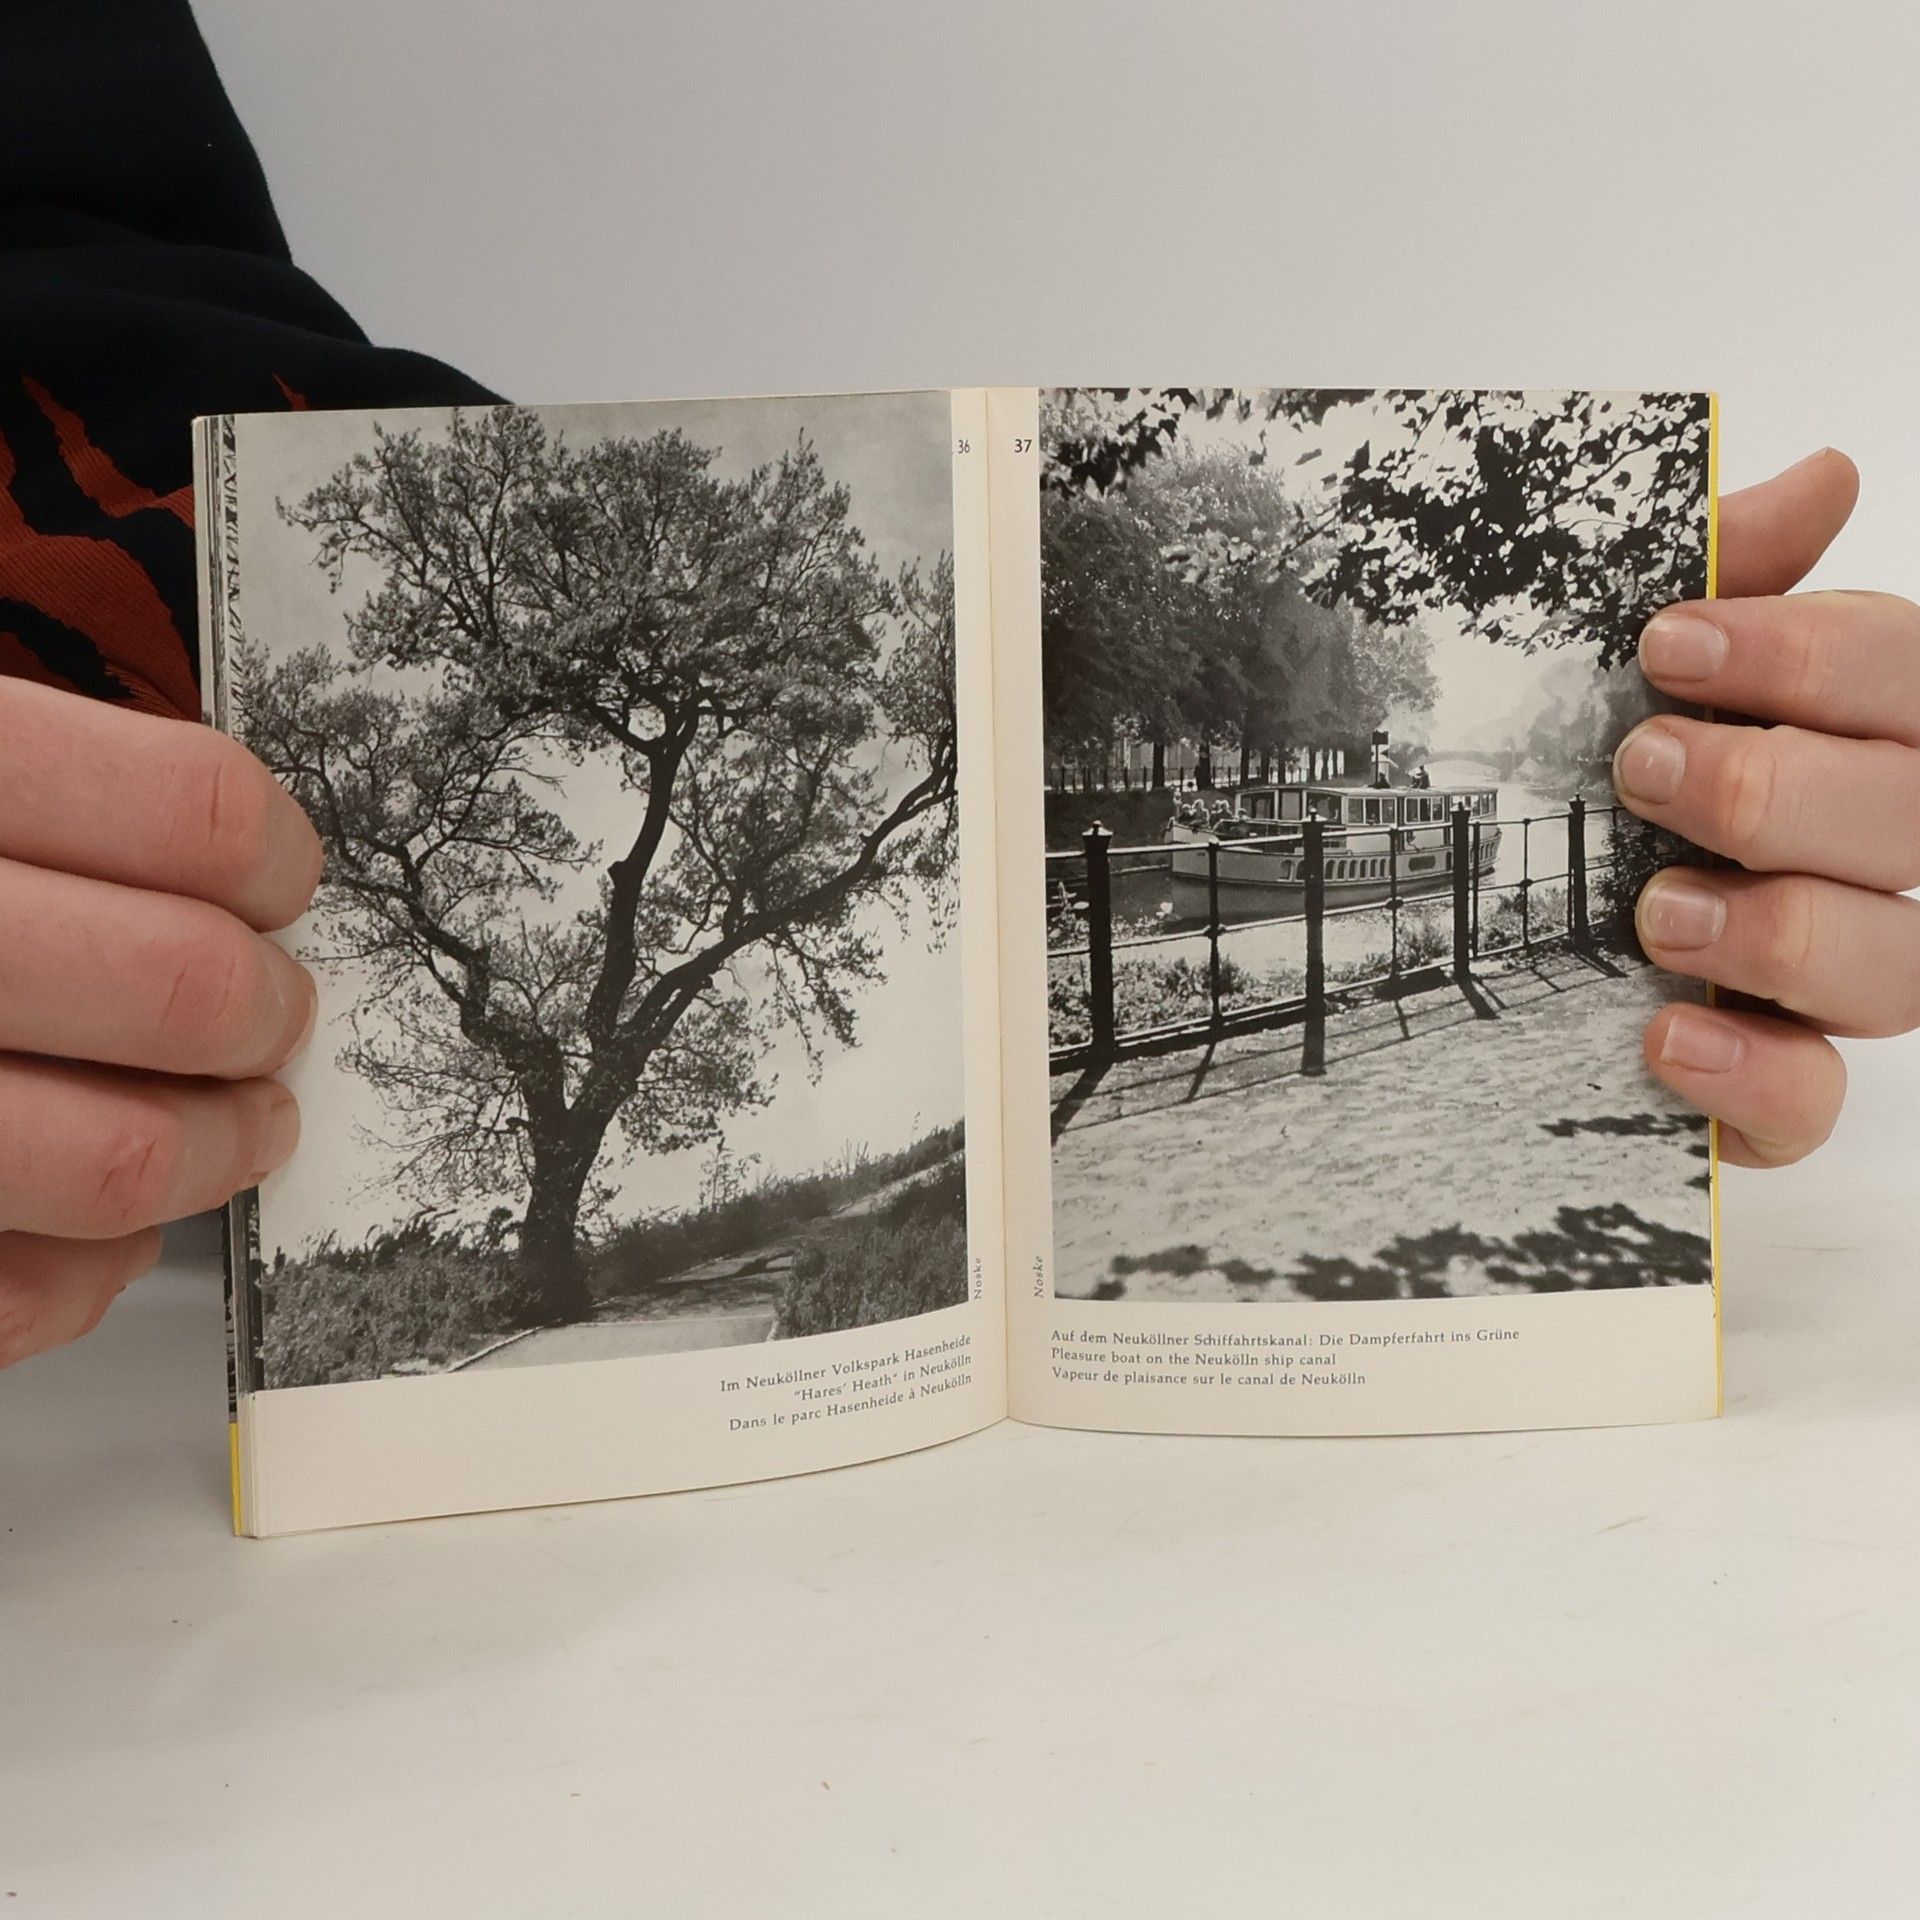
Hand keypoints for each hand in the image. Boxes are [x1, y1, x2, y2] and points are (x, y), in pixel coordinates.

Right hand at [0, 680, 320, 1366]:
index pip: (193, 812)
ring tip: (232, 1125)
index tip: (278, 885)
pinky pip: (10, 1295)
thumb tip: (231, 855)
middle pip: (185, 988)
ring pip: (120, 1161)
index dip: (275, 858)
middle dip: (265, 1016)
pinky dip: (88, 1270)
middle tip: (270, 1016)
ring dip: (218, 1151)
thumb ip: (26, 782)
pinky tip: (90, 1223)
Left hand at [1618, 447, 1914, 1166]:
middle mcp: (1870, 857)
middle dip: (1777, 788)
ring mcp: (1834, 978)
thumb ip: (1732, 580)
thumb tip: (1825, 474)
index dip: (1811, 655)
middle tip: (1642, 767)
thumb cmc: (1595, 782)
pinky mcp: (1776, 1086)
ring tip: (1655, 911)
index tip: (1665, 643)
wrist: (1484, 933)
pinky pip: (1814, 1100)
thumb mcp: (1635, 676)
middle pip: (1915, 819)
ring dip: (1777, 928)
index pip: (1909, 677)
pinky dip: (1752, 1074)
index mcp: (1855, 738)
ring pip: (1896, 964)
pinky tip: (1664, 1035)